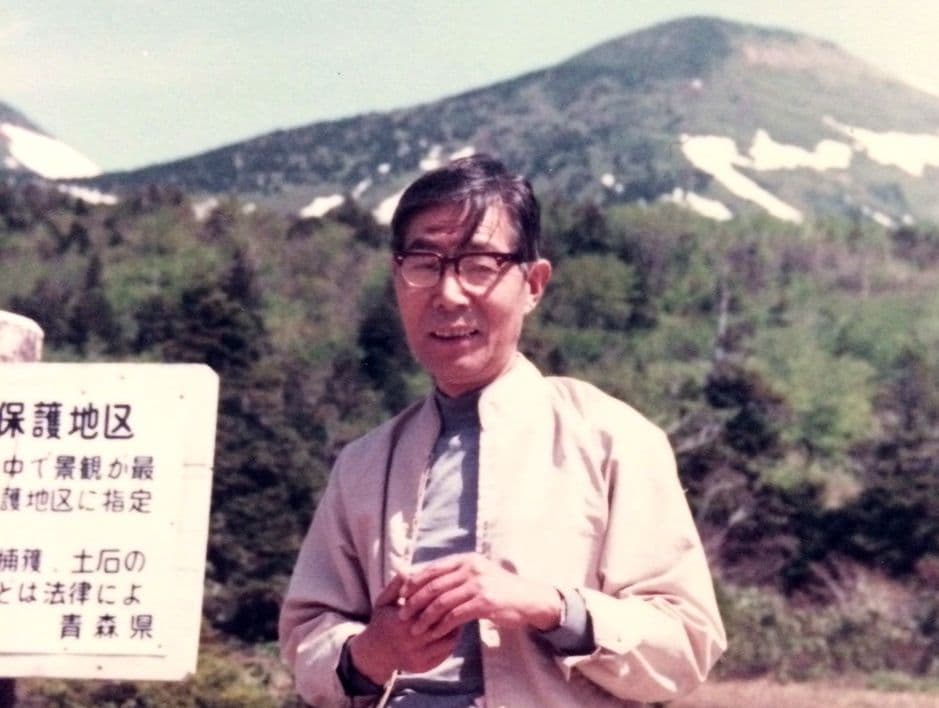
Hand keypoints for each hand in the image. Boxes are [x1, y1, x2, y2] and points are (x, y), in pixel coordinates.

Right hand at [348, 574, 460, 685]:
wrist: (376, 652)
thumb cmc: (383, 620)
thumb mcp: (384, 600)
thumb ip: (396, 584)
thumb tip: (408, 569)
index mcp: (401, 621)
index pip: (430, 606)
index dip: (443, 596)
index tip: (451, 587)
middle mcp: (410, 640)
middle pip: (441, 623)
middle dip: (453, 611)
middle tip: (462, 600)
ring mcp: (418, 656)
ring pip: (447, 639)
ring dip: (457, 627)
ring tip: (460, 613)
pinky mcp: (424, 666)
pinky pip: (446, 652)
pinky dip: (453, 640)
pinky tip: (455, 629)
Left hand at [399, 553, 561, 640]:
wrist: (528, 599)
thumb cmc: (499, 588)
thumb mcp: (477, 574)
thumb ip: (455, 575)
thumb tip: (424, 579)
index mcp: (466, 559)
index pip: (432, 569)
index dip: (414, 582)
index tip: (400, 596)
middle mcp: (471, 568)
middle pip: (433, 585)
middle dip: (414, 602)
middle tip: (402, 615)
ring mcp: (478, 584)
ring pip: (442, 602)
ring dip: (425, 618)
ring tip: (415, 629)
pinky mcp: (484, 602)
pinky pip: (456, 616)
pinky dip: (442, 626)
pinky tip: (435, 634)